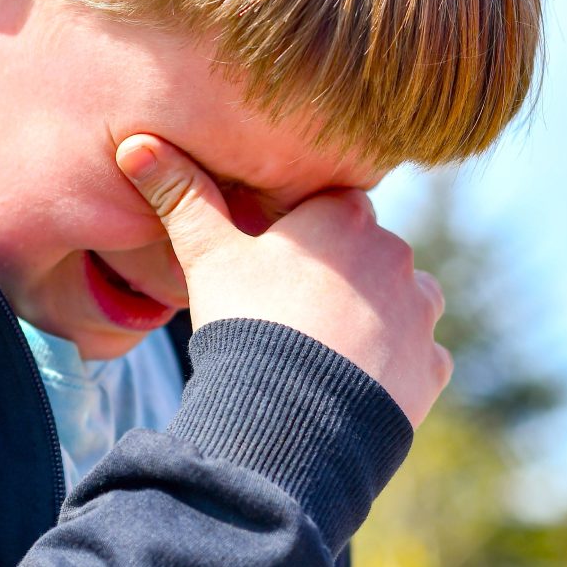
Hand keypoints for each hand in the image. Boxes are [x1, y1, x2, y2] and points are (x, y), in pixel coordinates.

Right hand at [115, 133, 450, 428]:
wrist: (289, 420)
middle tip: (295, 312)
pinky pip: (419, 355)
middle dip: (341, 275)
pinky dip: (395, 366)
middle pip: (368, 252)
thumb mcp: (207, 257)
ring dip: (376, 315)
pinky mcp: (431, 365)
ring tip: (327, 348)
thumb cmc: (246, 324)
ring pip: (403, 300)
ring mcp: (420, 311)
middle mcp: (395, 253)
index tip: (279, 263)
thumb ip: (182, 199)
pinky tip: (355, 383)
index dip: (305, 234)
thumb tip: (135, 145)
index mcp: (345, 215)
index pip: (332, 207)